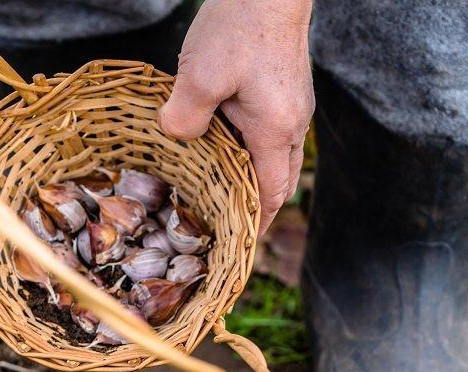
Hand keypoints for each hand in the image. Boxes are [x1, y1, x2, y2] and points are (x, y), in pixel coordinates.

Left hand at [158, 0, 313, 233]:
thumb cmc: (240, 27)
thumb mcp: (200, 78)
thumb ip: (184, 118)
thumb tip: (175, 137)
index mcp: (275, 131)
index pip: (268, 196)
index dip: (253, 226)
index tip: (235, 248)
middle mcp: (291, 123)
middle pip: (277, 181)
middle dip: (255, 208)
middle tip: (224, 227)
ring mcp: (290, 104)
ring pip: (272, 155)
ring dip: (249, 176)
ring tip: (217, 193)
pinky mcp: (282, 87)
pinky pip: (267, 131)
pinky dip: (247, 148)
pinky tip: (217, 144)